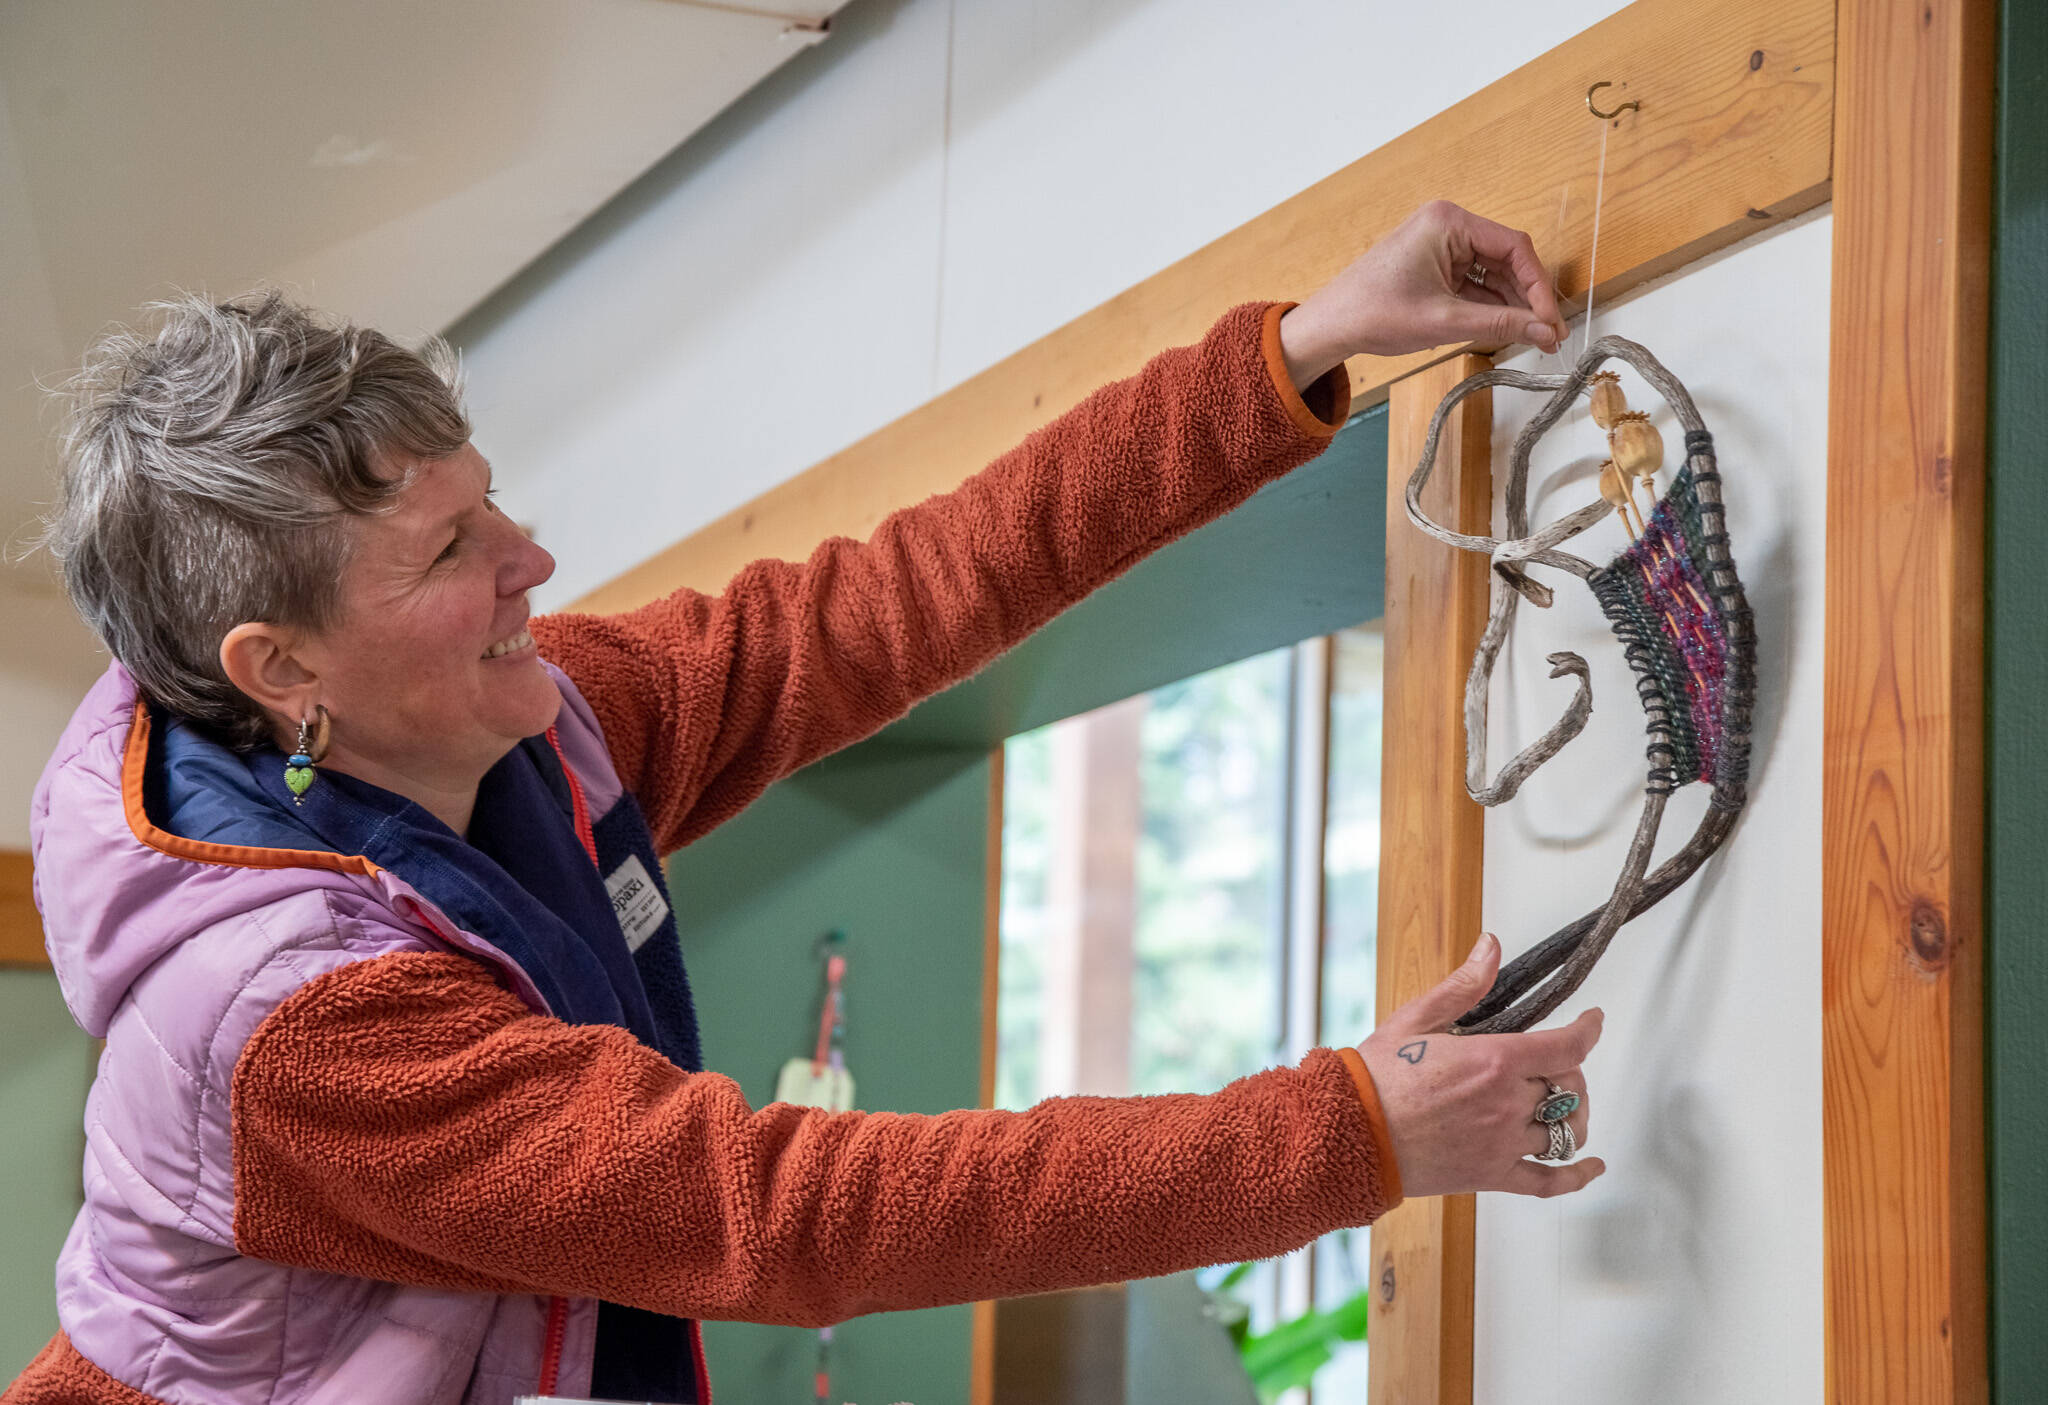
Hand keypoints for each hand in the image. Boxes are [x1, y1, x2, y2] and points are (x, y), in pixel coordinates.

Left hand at [1278, 200, 1568, 389]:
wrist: (1330, 326)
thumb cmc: (1375, 314)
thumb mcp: (1444, 321)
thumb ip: (1500, 323)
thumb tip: (1545, 331)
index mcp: (1449, 222)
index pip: (1514, 247)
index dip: (1538, 286)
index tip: (1550, 321)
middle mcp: (1448, 225)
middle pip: (1507, 259)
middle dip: (1528, 298)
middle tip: (1550, 334)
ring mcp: (1441, 245)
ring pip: (1493, 274)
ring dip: (1513, 305)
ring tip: (1537, 338)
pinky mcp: (1435, 267)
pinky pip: (1474, 283)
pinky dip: (1491, 306)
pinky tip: (1510, 328)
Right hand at [1357, 933, 1604, 1199]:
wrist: (1350, 1133)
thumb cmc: (1376, 1078)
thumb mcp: (1416, 1018)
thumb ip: (1463, 986)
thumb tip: (1491, 948)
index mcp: (1493, 1062)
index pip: (1566, 1046)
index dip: (1588, 1029)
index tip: (1592, 1020)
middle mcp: (1506, 1105)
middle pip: (1569, 1087)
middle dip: (1570, 1071)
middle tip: (1557, 1063)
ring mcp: (1503, 1144)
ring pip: (1566, 1131)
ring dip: (1573, 1114)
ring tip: (1566, 1105)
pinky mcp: (1492, 1176)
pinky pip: (1549, 1182)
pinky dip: (1577, 1176)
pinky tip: (1591, 1166)